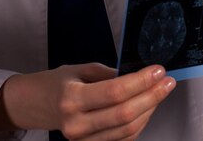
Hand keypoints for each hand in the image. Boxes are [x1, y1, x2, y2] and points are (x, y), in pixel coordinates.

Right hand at [0, 62, 175, 139]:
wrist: (36, 106)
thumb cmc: (58, 83)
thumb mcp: (78, 69)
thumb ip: (107, 73)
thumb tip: (136, 74)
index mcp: (72, 98)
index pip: (114, 92)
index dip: (140, 82)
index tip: (157, 70)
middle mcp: (77, 124)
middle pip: (124, 114)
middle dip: (151, 96)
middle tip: (167, 81)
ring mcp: (84, 140)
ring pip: (128, 130)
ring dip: (150, 110)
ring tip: (160, 91)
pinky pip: (123, 139)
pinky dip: (141, 123)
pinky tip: (148, 106)